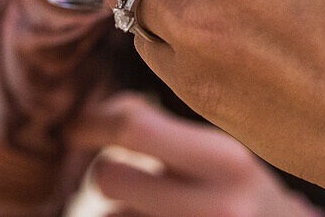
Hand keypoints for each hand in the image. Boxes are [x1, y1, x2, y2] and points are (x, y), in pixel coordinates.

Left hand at [70, 93, 321, 216]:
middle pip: (108, 177)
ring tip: (163, 211)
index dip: (94, 122)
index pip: (136, 128)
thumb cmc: (246, 195)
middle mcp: (216, 206)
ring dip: (122, 214)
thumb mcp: (223, 155)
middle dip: (104, 172)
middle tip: (117, 172)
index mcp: (227, 160)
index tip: (78, 125)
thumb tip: (100, 117)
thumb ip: (169, 133)